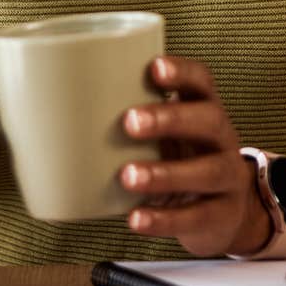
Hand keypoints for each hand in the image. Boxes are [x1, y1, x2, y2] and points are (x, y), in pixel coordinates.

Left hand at [119, 56, 271, 257]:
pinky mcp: (222, 216)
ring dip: (166, 173)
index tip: (154, 67)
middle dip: (170, 119)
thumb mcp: (170, 136)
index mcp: (205, 112)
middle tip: (130, 122)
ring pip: (207, 171)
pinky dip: (165, 219)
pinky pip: (197, 216)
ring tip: (128, 176)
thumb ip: (134, 121)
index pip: (202, 83)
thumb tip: (56, 117)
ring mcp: (227, 179)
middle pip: (209, 121)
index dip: (182, 73)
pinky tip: (137, 218)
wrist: (229, 211)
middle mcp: (222, 140)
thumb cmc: (183, 162)